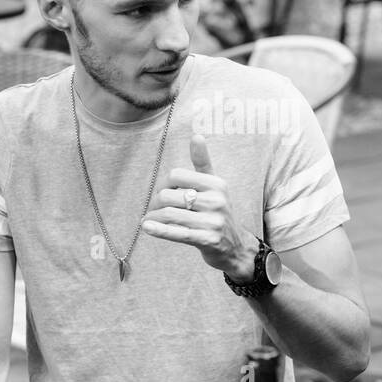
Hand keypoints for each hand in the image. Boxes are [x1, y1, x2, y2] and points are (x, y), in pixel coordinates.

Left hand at [142, 133, 257, 279]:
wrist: (235, 246)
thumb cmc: (217, 212)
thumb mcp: (214, 186)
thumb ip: (203, 163)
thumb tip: (197, 136)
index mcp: (216, 184)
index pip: (175, 175)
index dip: (162, 184)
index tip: (162, 194)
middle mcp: (217, 200)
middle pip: (167, 196)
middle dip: (154, 204)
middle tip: (153, 211)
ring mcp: (213, 221)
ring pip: (168, 214)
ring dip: (153, 218)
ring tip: (150, 221)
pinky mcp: (208, 240)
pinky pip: (176, 233)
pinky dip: (158, 230)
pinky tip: (146, 227)